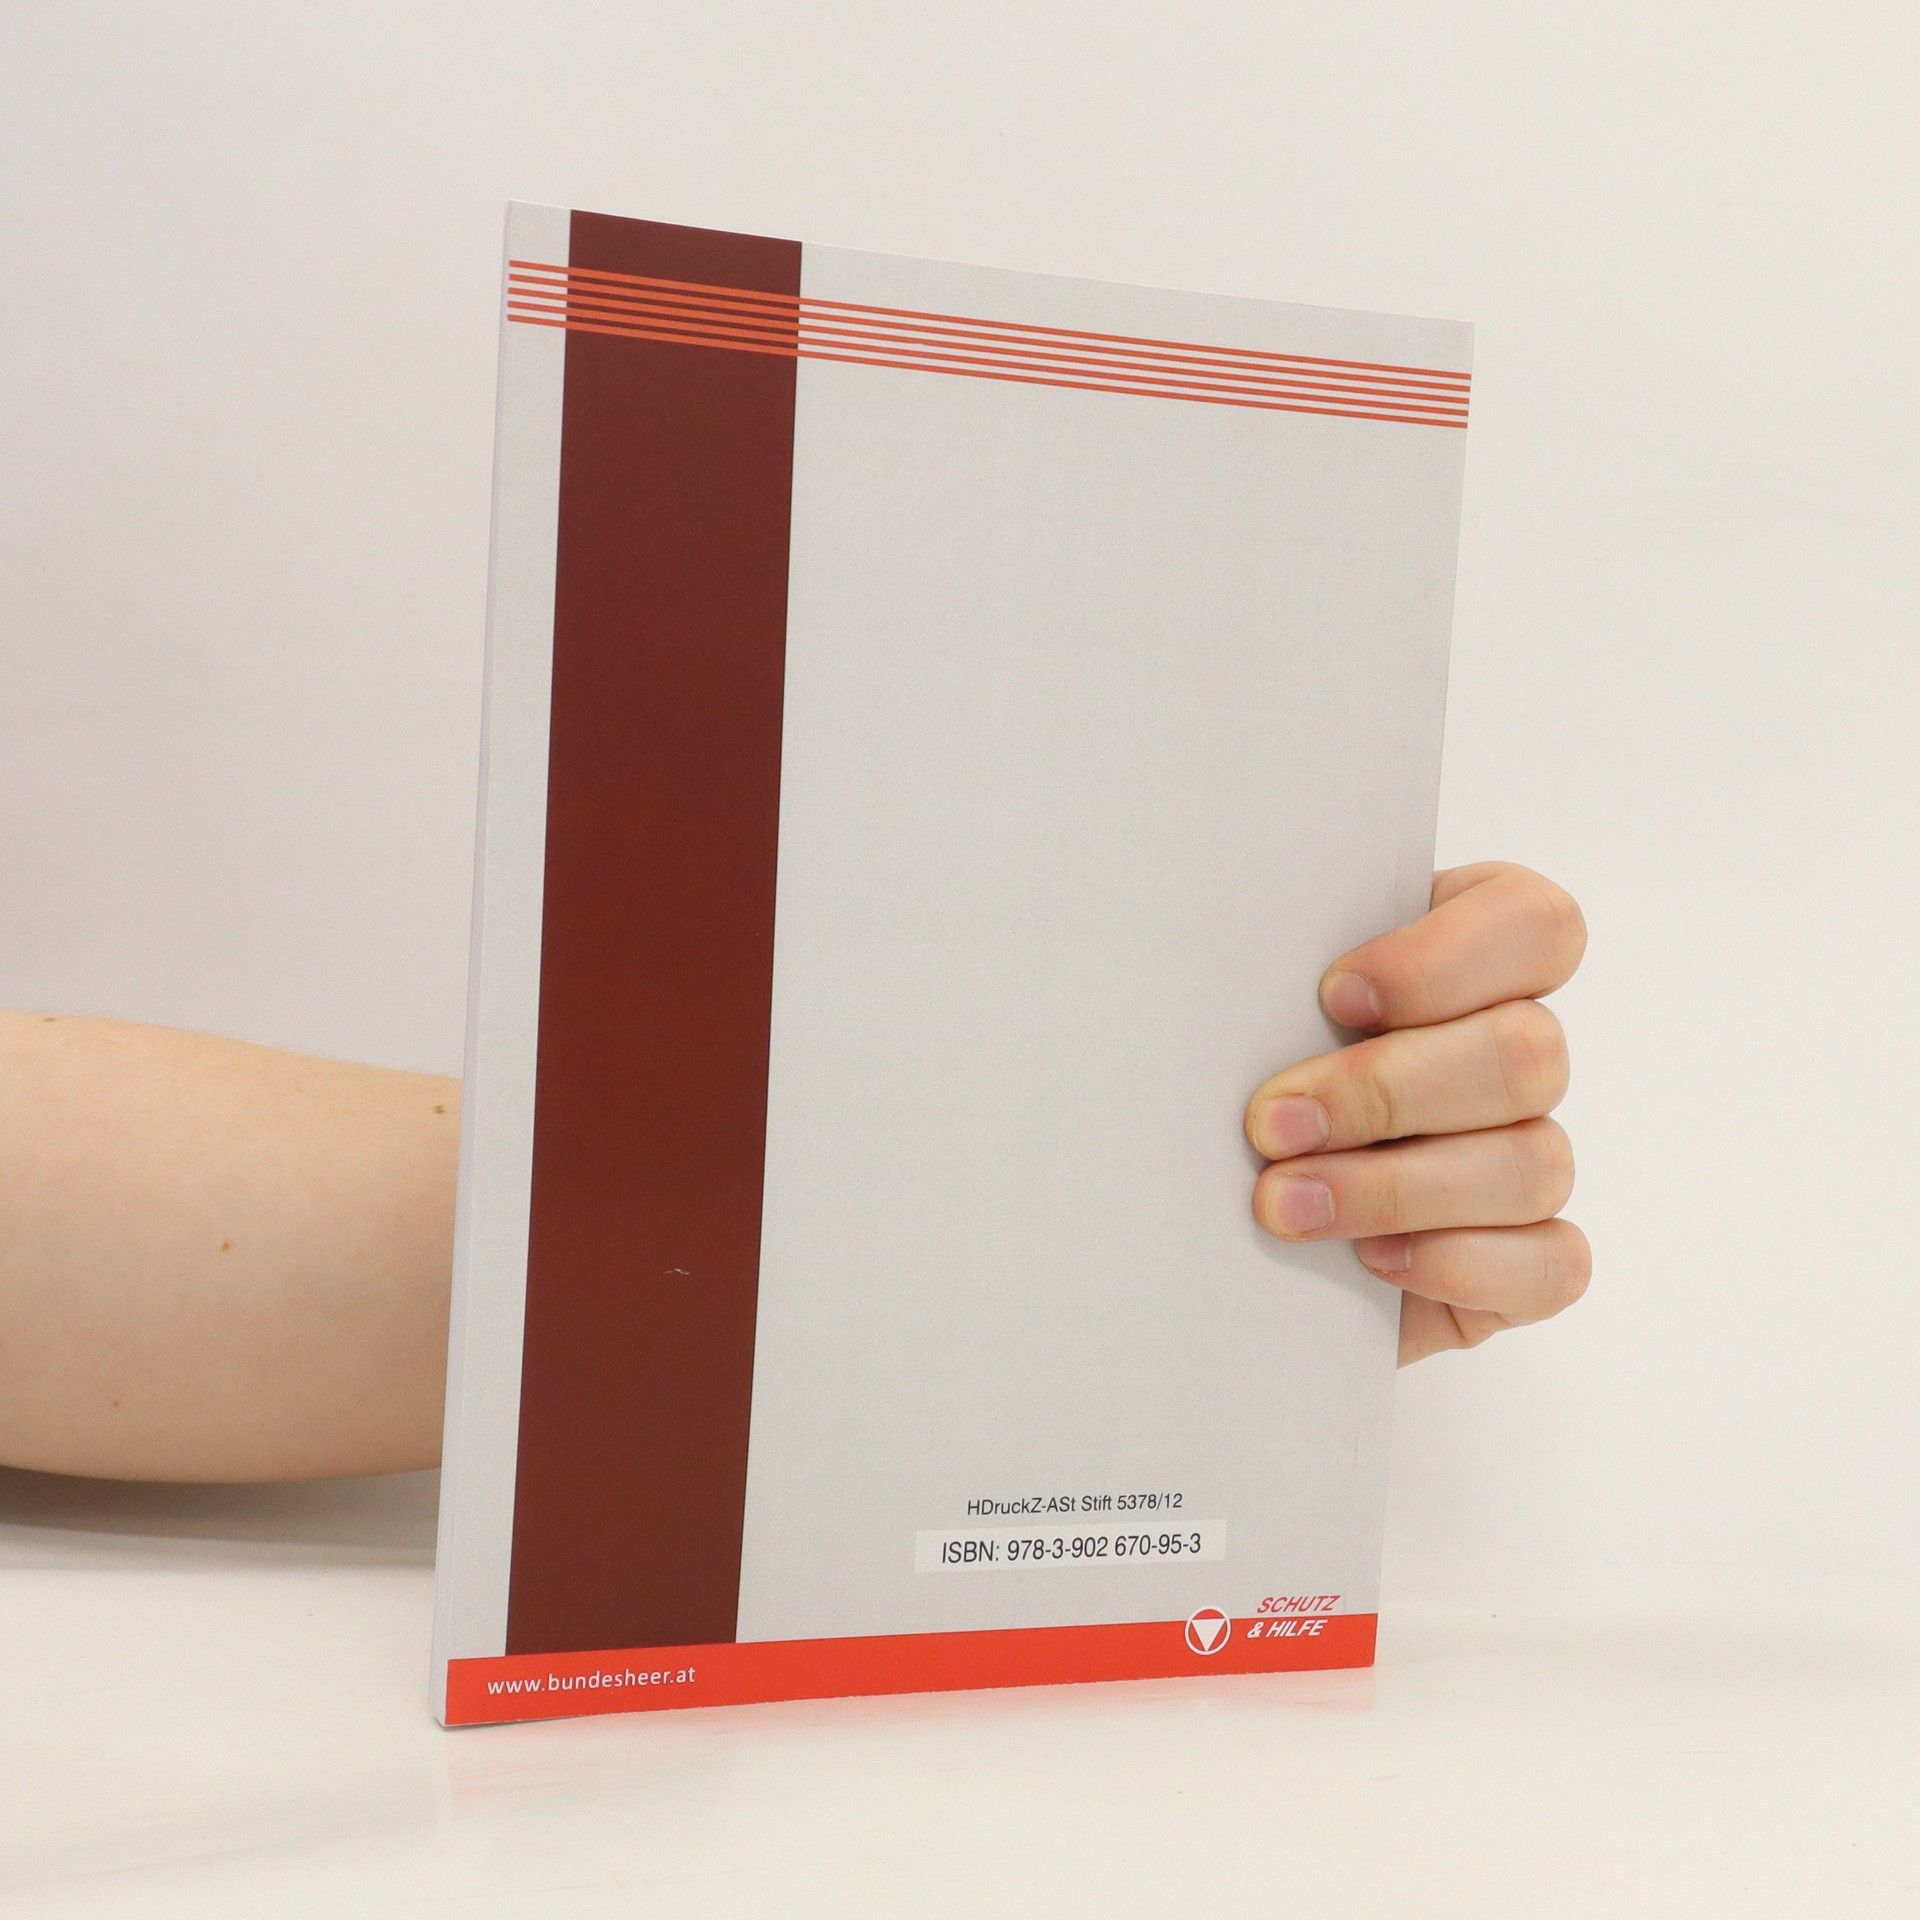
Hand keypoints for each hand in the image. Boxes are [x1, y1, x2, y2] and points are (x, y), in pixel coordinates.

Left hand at [1244, 863, 1588, 1363]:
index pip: (1533, 924)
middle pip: (1528, 1054)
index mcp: (1472, 962)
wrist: (1220, 1228)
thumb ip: (1275, 980)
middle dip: (1384, 1091)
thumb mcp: (1252, 1017)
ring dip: (1392, 1188)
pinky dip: (1454, 1263)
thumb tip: (1232, 961)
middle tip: (1269, 1124)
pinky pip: (1551, 1266)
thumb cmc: (1238, 1091)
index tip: (1332, 995)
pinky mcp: (1532, 1261)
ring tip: (1283, 1203)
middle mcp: (1518, 1055)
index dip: (1442, 961)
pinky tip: (1368, 1259)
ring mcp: (1534, 1157)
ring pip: (1531, 1163)